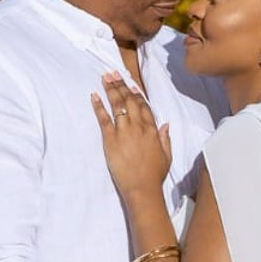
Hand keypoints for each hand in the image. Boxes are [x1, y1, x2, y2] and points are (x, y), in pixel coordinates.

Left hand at [91, 73, 170, 199]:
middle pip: (130, 101)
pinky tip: (94, 96)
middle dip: (122, 86)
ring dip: (111, 90)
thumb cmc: (154, 175)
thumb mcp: (166, 155)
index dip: (137, 95)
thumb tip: (165, 124)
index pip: (144, 106)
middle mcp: (138, 127)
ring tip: (105, 78)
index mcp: (151, 130)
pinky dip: (98, 106)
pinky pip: (103, 119)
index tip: (131, 86)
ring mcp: (124, 131)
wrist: (142, 187)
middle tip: (114, 74)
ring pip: (117, 105)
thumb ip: (165, 138)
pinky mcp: (111, 139)